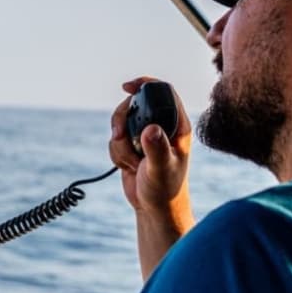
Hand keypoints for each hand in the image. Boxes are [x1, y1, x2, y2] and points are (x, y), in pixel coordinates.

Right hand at [109, 77, 192, 220]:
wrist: (155, 208)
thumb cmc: (166, 190)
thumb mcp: (162, 169)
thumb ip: (157, 148)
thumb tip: (150, 129)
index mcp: (177, 126)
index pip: (164, 92)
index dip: (145, 84)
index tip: (127, 87)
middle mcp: (162, 127)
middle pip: (135, 104)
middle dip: (122, 120)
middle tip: (120, 135)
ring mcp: (146, 136)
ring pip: (121, 123)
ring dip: (120, 144)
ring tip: (133, 163)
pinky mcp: (132, 146)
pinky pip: (115, 140)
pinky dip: (116, 154)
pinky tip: (129, 167)